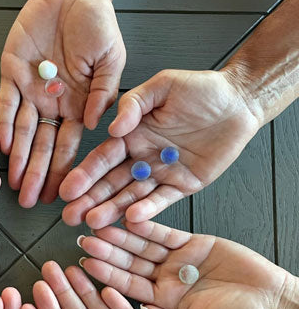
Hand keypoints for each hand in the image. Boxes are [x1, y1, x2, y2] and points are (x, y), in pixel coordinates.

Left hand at [0, 0, 125, 206]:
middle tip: (29, 202)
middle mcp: (52, 103)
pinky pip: (3, 104)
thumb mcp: (112, 59)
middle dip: (38, 174)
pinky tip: (0, 147)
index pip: (71, 145)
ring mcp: (30, 91)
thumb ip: (106, 92)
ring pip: (21, 132)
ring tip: (13, 186)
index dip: (67, 170)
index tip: (64, 196)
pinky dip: (1, 125)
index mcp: (79, 104)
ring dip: (18, 159)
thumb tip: (100, 126)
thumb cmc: (97, 24)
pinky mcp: (10, 74)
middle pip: (43, 146)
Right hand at [60, 69, 260, 227]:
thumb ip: (133, 105)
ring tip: (94, 222)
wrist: (240, 101)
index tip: (67, 189)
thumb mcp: (162, 86)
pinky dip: (148, 209)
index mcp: (132, 135)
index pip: (102, 158)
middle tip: (70, 216)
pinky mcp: (184, 185)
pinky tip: (133, 218)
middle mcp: (142, 157)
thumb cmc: (202, 89)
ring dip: (113, 209)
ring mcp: (162, 174)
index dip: (84, 175)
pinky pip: (163, 200)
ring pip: (132, 195)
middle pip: (111, 183)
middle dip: (90, 200)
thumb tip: (112, 129)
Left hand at [76, 220, 295, 308]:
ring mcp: (176, 260)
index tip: (84, 264)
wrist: (270, 302)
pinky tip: (130, 217)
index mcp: (161, 301)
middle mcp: (163, 279)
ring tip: (100, 224)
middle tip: (84, 239)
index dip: (106, 275)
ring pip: (142, 246)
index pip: (126, 286)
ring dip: (122, 236)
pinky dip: (149, 225)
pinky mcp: (193, 243)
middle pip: (129, 263)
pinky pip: (166, 233)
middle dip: (107, 252)